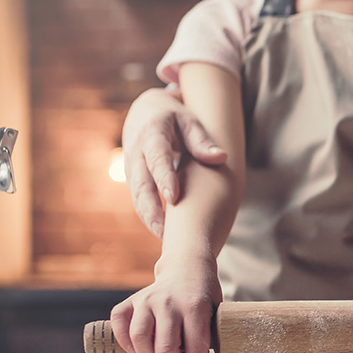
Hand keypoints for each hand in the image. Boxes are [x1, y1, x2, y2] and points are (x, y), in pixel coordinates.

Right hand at [110, 251, 221, 352]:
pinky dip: (126, 343)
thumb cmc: (203, 296)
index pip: (194, 347)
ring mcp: (146, 300)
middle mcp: (168, 302)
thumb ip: (209, 335)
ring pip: (139, 339)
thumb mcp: (216, 311)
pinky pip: (118, 325)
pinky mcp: (130, 301)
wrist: (187, 268)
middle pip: (164, 348)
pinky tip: (140, 348)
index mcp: (194, 306)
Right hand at [123, 86, 226, 238]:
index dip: (163, 178)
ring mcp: (131, 167)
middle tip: (165, 231)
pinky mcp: (132, 179)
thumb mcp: (189, 122)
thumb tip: (221, 158)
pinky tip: (164, 233)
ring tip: (166, 239)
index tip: (173, 198)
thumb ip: (202, 141)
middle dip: (150, 208)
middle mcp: (136, 152)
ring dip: (149, 217)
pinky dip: (149, 216)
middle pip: (140, 183)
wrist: (145, 112)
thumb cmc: (174, 118)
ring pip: (136, 196)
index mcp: (151, 134)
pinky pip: (139, 199)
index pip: (156, 157)